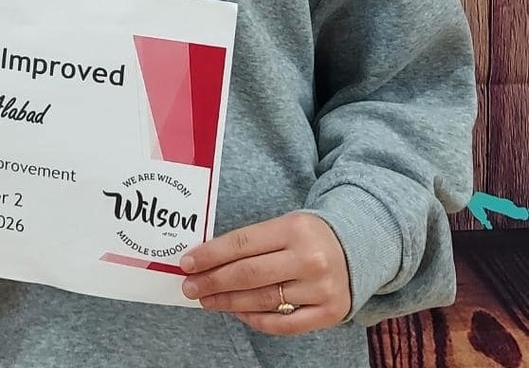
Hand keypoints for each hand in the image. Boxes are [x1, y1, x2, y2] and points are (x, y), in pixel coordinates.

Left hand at [179, 211, 350, 334]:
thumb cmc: (310, 235)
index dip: (211, 254)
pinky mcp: (329, 312)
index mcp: (295, 228)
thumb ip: (252, 241)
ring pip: (262, 300)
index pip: (243, 243)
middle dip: (213, 281)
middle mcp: (309, 258)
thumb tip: (208, 259)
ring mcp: (320, 288)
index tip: (188, 263)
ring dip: (228, 302)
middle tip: (190, 287)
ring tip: (207, 300)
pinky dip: (255, 320)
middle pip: (249, 274)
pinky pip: (283, 323)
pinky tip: (238, 312)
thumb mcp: (286, 224)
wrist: (359, 247)